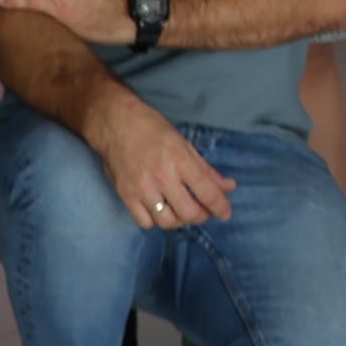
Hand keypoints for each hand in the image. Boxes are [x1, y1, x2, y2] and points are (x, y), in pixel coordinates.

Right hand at [94, 101, 237, 229]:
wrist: (115, 123)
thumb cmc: (153, 129)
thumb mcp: (184, 144)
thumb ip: (206, 169)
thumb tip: (230, 187)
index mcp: (180, 160)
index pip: (207, 192)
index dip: (220, 207)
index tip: (225, 213)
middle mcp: (162, 177)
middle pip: (188, 212)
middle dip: (201, 216)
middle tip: (203, 212)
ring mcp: (142, 189)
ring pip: (166, 221)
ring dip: (179, 221)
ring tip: (181, 211)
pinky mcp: (126, 195)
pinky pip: (145, 222)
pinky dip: (155, 221)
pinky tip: (159, 211)